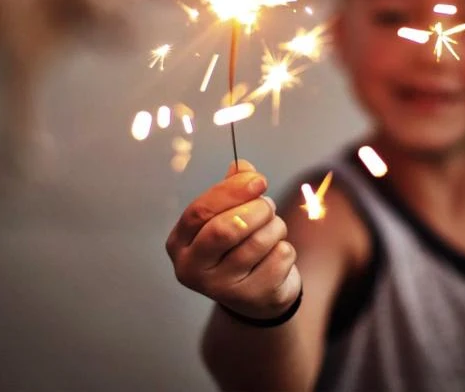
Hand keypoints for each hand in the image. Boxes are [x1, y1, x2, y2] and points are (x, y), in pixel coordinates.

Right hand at [166, 159, 301, 319]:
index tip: (259, 180)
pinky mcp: (251, 297)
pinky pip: (279, 258)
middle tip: (268, 206)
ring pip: (258, 242)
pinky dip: (285, 249)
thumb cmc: (236, 246)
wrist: (255, 294)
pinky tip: (276, 255)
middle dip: (256, 210)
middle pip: (225, 229)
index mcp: (179, 243)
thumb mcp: (227, 216)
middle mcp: (192, 269)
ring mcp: (220, 288)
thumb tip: (242, 167)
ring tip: (273, 229)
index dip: (231, 191)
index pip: (199, 211)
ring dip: (275, 227)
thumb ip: (232, 189)